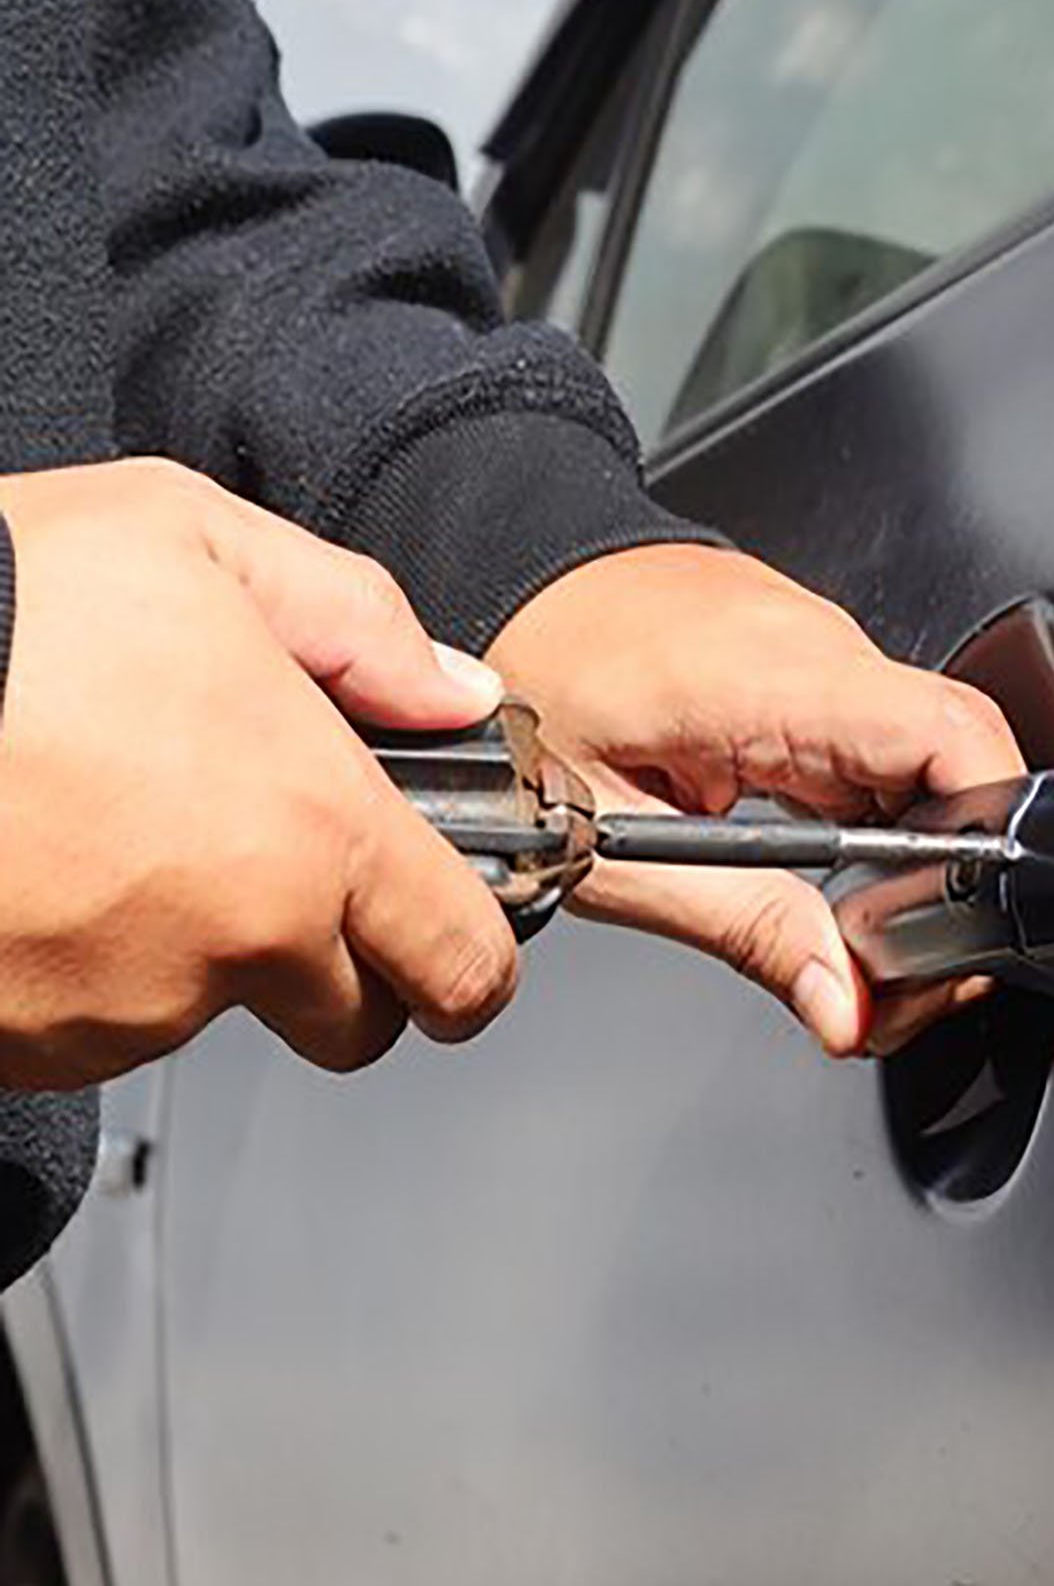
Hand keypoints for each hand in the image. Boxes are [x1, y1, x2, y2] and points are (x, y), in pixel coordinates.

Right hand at [0, 460, 518, 1087]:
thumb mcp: (196, 540)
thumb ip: (355, 623)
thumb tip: (450, 689)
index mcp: (312, 828)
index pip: (463, 963)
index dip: (476, 966)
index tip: (465, 958)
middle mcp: (234, 942)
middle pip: (353, 1020)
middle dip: (341, 968)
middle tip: (277, 874)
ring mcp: (124, 1010)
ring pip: (212, 1015)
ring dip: (196, 952)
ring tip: (119, 823)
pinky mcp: (31, 1046)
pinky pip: (98, 1031)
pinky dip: (93, 970)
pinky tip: (54, 866)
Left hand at [490, 545, 1024, 1056]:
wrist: (502, 571)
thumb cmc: (533, 681)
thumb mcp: (613, 843)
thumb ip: (745, 926)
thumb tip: (846, 1002)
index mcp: (777, 680)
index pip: (958, 736)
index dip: (994, 836)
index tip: (957, 929)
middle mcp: (821, 648)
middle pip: (961, 768)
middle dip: (952, 886)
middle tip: (889, 975)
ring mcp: (823, 648)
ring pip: (927, 766)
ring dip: (912, 860)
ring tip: (847, 935)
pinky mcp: (813, 664)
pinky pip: (880, 748)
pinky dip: (875, 821)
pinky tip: (825, 868)